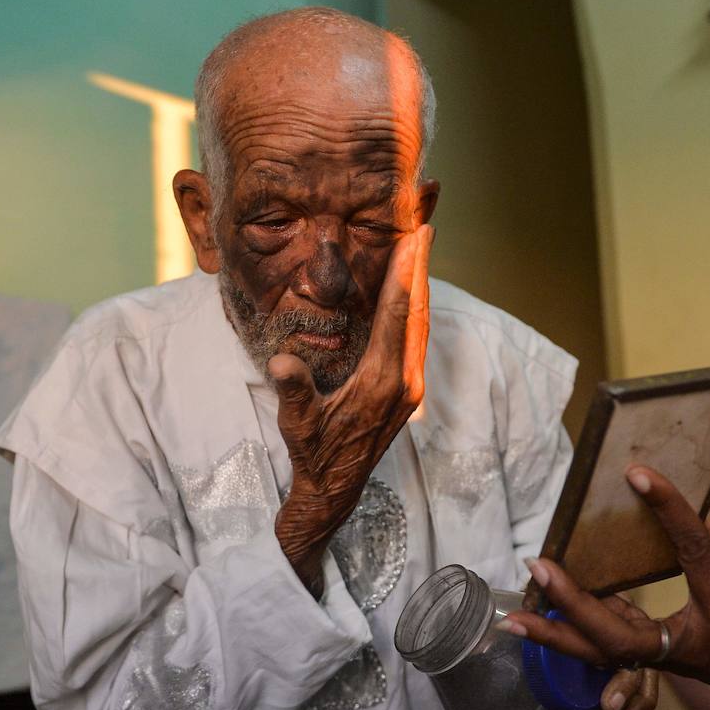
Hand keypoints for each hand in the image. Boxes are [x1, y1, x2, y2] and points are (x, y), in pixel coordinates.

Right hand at [272, 225, 433, 587]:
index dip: (408, 272)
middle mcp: (406, 380)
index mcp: (384, 382)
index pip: (399, 314)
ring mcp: (410, 385)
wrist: (334, 489)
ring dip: (421, 281)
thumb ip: (293, 391)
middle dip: (422, 264)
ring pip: (422, 321)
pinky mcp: (408, 389)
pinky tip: (411, 287)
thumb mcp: (297, 423)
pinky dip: (415, 304)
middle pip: (419, 310)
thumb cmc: (313, 453)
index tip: (417, 234)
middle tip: (427, 220)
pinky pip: (417, 335)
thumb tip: (283, 364)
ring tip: (422, 242)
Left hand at [500, 466, 709, 709]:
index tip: (641, 474)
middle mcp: (692, 644)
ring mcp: (673, 660)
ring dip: (558, 637)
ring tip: (515, 617)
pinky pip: (615, 651)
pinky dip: (581, 633)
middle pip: (618, 637)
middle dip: (573, 604)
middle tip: (539, 567)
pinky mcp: (665, 662)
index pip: (693, 552)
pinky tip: (549, 615)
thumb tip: (693, 504)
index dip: (669, 509)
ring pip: (606, 654)